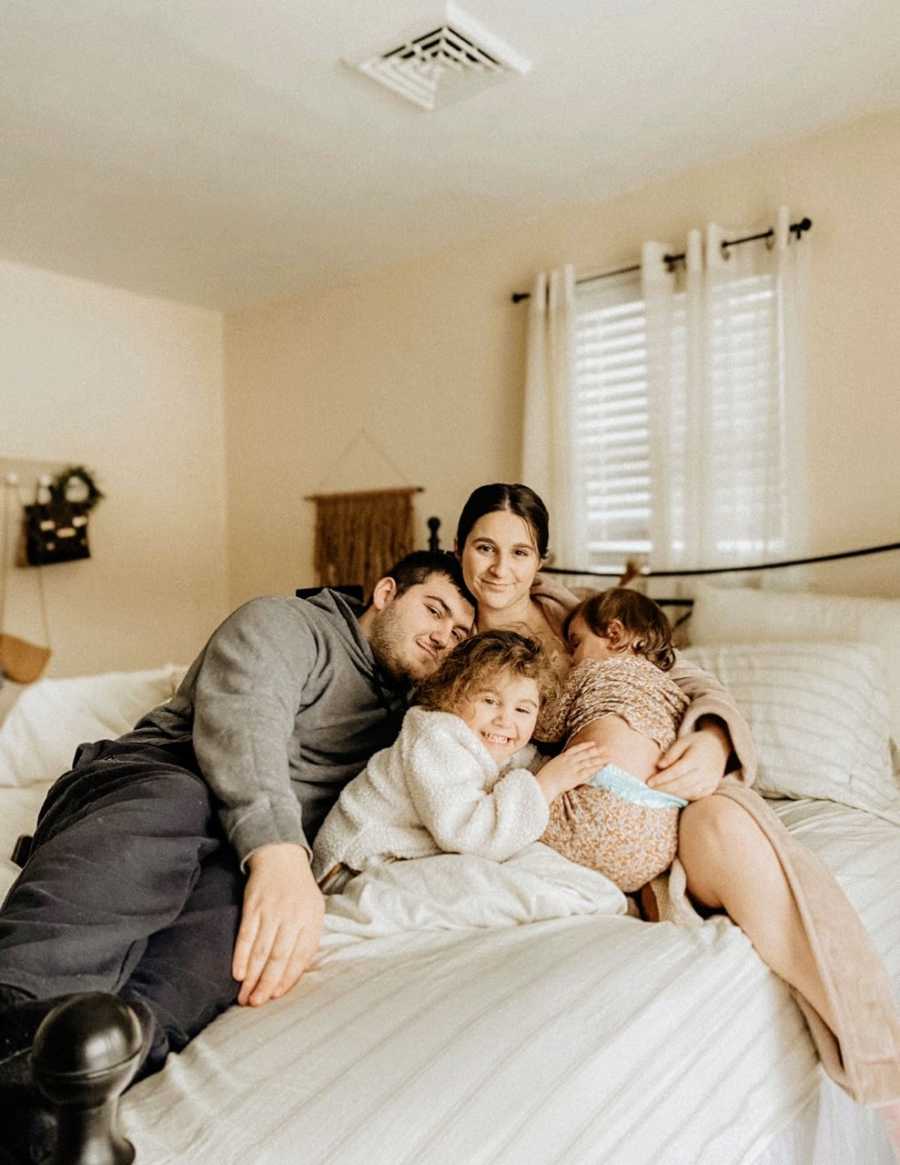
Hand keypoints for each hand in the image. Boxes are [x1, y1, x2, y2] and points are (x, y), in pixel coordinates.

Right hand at [233, 843, 324, 1006]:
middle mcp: (293, 916)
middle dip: (267, 984)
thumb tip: (295, 972)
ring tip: (245, 997)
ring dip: (252, 977)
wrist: (281, 858)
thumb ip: (308, 938)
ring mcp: (271, 911)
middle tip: (257, 1004)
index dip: (288, 978)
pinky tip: (238, 973)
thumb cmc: (299, 891)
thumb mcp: (314, 910)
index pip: (301, 956)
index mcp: (312, 919)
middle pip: (279, 957)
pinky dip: (241, 956)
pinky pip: (246, 935)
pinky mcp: (253, 906)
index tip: (276, 996)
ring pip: (261, 950)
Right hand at [536, 742, 606, 802]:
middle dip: (596, 751)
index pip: (577, 748)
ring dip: (600, 759)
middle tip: (606, 748)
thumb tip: (567, 761)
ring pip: (589, 762)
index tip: (593, 743)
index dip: (586, 745)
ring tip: (608, 757)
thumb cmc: (546, 776)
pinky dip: (596, 768)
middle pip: (586, 754)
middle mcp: (570, 761)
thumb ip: (561, 762)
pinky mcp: (576, 777)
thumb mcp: (553, 765)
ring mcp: (574, 768)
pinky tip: (602, 767)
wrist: (545, 783)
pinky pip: (588, 772)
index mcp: (563, 757)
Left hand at [647, 724, 729, 800]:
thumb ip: (671, 753)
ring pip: (688, 792)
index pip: (675, 772)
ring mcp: (710, 781)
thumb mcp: (683, 741)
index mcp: (696, 758)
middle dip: (664, 789)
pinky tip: (673, 795)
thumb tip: (659, 765)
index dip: (661, 779)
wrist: (719, 745)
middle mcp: (704, 771)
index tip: (649, 782)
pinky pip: (696, 796)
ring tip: (659, 793)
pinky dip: (684, 797)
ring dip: (672, 795)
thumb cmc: (697, 742)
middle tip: (651, 791)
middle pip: (681, 784)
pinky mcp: (712, 787)